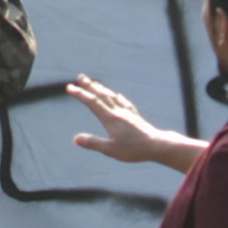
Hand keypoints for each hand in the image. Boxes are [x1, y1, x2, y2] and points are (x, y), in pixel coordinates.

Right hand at [64, 75, 185, 166]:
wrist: (157, 145)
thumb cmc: (134, 149)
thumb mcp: (111, 150)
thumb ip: (93, 143)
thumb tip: (76, 138)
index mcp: (110, 118)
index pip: (92, 103)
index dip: (80, 94)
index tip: (69, 87)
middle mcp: (118, 112)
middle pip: (102, 95)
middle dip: (90, 86)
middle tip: (80, 77)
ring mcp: (127, 113)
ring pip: (112, 97)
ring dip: (102, 89)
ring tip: (95, 84)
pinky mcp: (135, 117)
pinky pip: (124, 103)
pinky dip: (118, 97)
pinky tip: (118, 96)